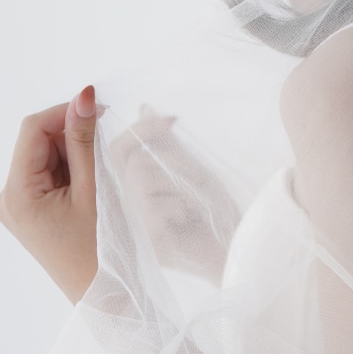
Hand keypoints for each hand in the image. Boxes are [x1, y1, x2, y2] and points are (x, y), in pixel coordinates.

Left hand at [0, 86, 98, 302]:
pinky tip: (92, 183)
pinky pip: (50, 171)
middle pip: (39, 140)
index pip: (33, 128)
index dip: (65, 112)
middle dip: (72, 134)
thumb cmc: (100, 247)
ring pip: (47, 154)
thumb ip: (85, 139)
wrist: (105, 296)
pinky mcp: (30, 209)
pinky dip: (73, 167)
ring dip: (75, 151)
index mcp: (16, 193)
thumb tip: (83, 94)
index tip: (100, 111)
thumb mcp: (94, 188)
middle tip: (108, 141)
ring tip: (102, 170)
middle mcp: (8, 196)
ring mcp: (18, 204)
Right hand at [113, 106, 240, 283]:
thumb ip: (164, 143)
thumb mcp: (188, 167)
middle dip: (174, 160)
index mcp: (134, 186)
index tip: (172, 119)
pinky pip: (153, 206)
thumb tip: (144, 108)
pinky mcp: (146, 242)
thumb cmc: (211, 209)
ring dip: (179, 181)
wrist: (234, 245)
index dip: (141, 129)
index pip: (118, 149)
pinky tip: (188, 219)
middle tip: (198, 176)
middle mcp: (127, 205)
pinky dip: (179, 206)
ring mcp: (133, 225)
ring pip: (141, 179)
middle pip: (134, 161)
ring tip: (196, 198)